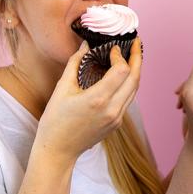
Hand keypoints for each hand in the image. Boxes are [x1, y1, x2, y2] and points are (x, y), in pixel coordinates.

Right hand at [34, 39, 141, 162]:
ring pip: (134, 90)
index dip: (120, 56)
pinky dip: (128, 84)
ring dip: (135, 71)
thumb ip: (75, 63)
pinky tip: (123, 75)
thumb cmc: (55, 120)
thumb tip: (85, 45)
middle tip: (135, 43)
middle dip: (137, 58)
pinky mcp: (116, 124)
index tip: (112, 48)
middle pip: (135, 79)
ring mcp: (116, 119)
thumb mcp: (61, 89)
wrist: (58, 150)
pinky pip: (128, 99)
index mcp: (98, 99)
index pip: (122, 70)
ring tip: (132, 56)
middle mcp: (112, 109)